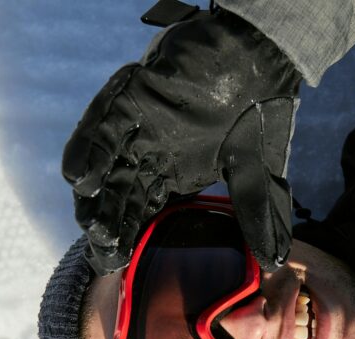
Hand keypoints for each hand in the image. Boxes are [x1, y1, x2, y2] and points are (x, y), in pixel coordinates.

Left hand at [62, 10, 301, 273]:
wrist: (255, 55)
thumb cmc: (258, 111)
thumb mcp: (260, 171)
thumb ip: (258, 214)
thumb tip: (275, 259)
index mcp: (175, 173)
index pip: (144, 211)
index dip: (129, 237)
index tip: (117, 266)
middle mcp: (152, 153)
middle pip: (119, 195)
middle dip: (106, 225)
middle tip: (99, 253)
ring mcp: (139, 127)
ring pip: (106, 167)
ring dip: (93, 195)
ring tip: (87, 220)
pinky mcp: (132, 99)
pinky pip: (103, 128)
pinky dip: (89, 151)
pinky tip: (79, 177)